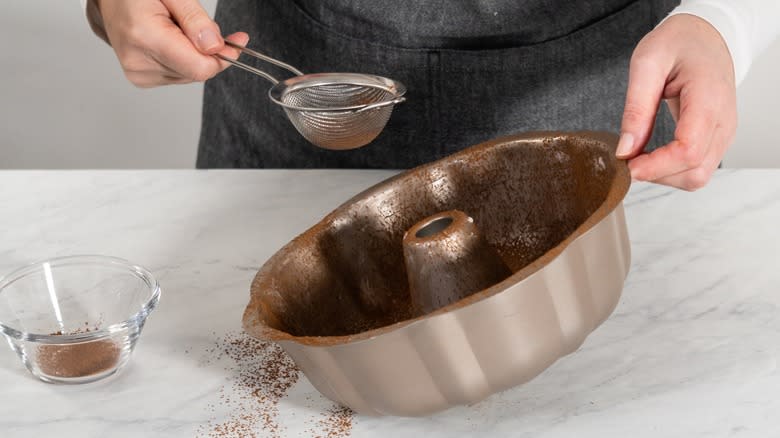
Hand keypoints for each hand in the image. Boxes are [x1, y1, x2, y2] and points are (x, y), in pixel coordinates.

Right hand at [96, 0, 248, 86]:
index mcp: (145, 37)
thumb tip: (215, 47)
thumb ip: (195, 20)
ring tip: (176, 28)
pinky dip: (183, 58)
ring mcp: (139, 73)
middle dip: (208, 50)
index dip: (224, 56)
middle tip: (198, 24)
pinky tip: (170, 41)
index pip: (200, 68)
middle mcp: (139, 62)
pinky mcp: (142, 78)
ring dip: (194, 53)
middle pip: (197, 71)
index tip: (238, 41)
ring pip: (190, 74)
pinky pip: (179, 74)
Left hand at [616, 14, 736, 190]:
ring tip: (638, 157)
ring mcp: (724, 133)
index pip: (688, 150)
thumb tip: (625, 149)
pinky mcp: (717, 139)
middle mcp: (723, 121)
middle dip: (656, 174)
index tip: (627, 165)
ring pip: (697, 177)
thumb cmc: (678, 44)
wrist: (705, 37)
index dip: (655, 166)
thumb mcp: (647, 63)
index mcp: (709, 99)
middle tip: (627, 160)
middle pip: (694, 172)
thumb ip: (637, 107)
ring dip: (664, 176)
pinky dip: (672, 171)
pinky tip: (652, 156)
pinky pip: (697, 168)